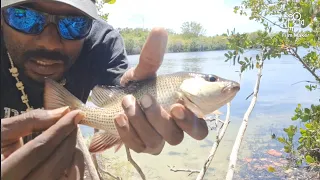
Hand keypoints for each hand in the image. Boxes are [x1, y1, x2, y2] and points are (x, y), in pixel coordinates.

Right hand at [1, 107, 84, 179]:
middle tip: (74, 123)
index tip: (75, 113)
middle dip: (68, 139)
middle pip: (55, 163)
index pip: (39, 149)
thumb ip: (30, 121)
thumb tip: (62, 112)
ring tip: (69, 138)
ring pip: (67, 176)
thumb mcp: (1, 132)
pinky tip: (69, 153)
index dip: (60, 129)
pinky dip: (74, 166)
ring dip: (73, 153)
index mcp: (3, 174)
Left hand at [118, 28, 208, 154]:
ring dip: (140, 121)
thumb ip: (153, 56)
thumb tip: (159, 30)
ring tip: (127, 101)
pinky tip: (119, 116)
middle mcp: (173, 132)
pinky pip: (136, 146)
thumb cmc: (142, 86)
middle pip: (176, 137)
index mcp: (184, 116)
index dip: (190, 121)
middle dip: (159, 118)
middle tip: (145, 99)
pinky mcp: (139, 146)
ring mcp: (156, 141)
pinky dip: (127, 131)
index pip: (199, 130)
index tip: (176, 106)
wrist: (119, 97)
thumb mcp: (146, 71)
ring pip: (155, 142)